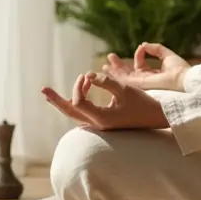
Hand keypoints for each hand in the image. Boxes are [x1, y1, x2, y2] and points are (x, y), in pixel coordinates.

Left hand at [42, 72, 169, 130]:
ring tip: (51, 95)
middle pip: (70, 112)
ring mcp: (100, 124)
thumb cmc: (144, 104)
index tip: (87, 76)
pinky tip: (76, 96)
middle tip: (43, 89)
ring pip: (75, 114)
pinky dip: (77, 104)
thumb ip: (106, 82)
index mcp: (101, 118)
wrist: (158, 118)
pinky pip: (84, 113)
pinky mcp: (104, 122)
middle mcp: (97, 124)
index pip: (78, 102)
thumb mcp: (126, 89)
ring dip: (64, 102)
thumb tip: (88, 75)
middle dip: (56, 100)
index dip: (79, 86)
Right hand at [101, 42, 189, 91]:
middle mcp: (146, 80)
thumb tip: (143, 44)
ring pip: (123, 78)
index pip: (141, 64)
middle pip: (128, 73)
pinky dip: (115, 75)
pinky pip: (124, 80)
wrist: (183, 78)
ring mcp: (141, 84)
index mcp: (153, 73)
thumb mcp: (167, 55)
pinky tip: (108, 70)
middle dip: (118, 65)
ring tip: (104, 65)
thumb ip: (155, 48)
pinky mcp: (139, 85)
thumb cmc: (179, 69)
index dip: (139, 55)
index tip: (141, 47)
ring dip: (113, 71)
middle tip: (109, 57)